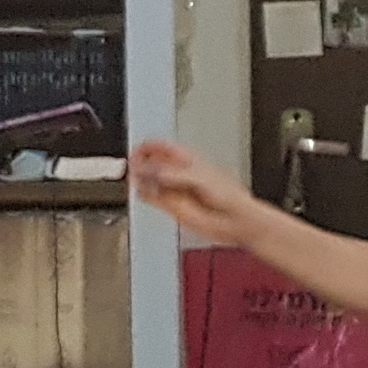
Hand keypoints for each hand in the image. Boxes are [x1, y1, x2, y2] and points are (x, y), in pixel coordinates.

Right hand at [127, 138, 282, 246]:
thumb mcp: (199, 178)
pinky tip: (142, 192)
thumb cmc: (228, 196)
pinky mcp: (173, 207)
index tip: (136, 151)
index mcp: (188, 160)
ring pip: (149, 180)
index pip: (161, 146)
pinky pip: (152, 198)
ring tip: (135, 180)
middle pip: (151, 162)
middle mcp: (179, 174)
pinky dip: (144, 194)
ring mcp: (175, 190)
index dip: (146, 146)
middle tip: (132, 168)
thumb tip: (152, 171)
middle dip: (140, 163)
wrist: (235, 220)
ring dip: (140, 179)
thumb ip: (173, 175)